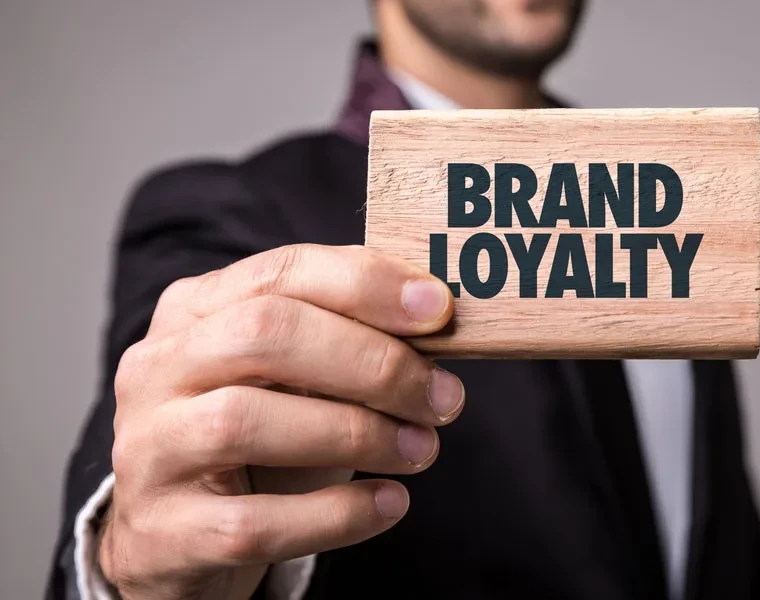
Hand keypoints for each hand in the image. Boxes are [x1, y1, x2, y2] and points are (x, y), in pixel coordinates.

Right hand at [98, 244, 463, 598]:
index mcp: (194, 310)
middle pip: (265, 336)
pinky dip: (336, 514)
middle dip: (372, 362)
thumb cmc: (254, 437)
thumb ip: (343, 338)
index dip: (366, 286)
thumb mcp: (288, 374)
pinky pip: (255, 522)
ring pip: (245, 422)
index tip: (438, 310)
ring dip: (357, 434)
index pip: (281, 272)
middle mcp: (158, 369)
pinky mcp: (165, 531)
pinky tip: (389, 503)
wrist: (176, 534)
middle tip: (442, 397)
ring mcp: (150, 449)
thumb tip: (436, 322)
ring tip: (421, 449)